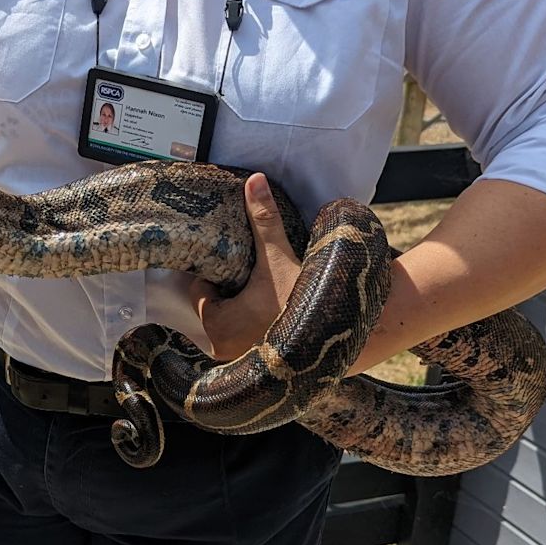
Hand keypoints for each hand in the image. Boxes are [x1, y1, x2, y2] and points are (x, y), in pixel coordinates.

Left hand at [190, 173, 303, 359]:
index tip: (236, 261)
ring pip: (232, 319)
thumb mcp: (280, 257)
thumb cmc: (304, 301)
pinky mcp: (259, 364)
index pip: (201, 290)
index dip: (218, 273)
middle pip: (216, 304)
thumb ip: (264, 220)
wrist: (344, 335)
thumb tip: (254, 180)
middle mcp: (222, 349)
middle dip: (231, 288)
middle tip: (253, 272)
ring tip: (265, 288)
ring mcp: (239, 359)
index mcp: (217, 327)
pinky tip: (274, 308)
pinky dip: (256, 322)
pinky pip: (247, 334)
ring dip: (244, 305)